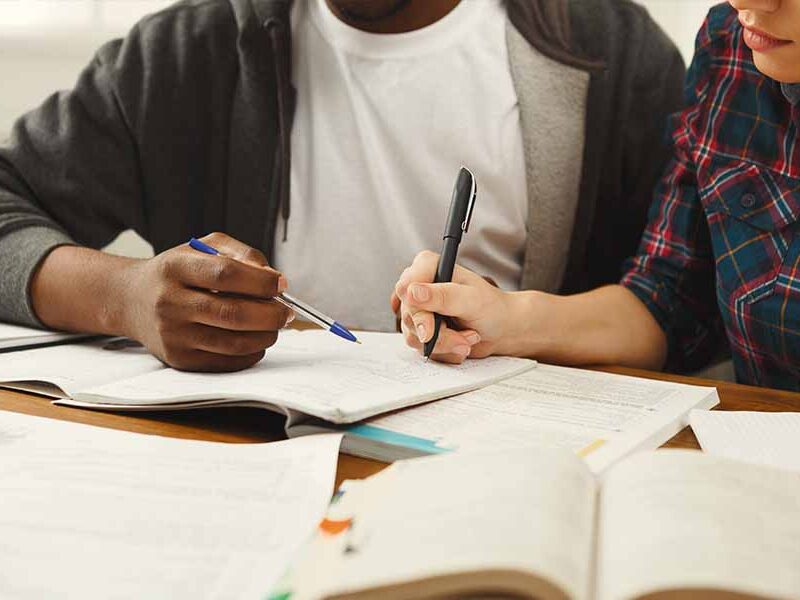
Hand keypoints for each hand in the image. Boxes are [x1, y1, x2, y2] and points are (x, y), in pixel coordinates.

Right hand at [120, 232, 292, 371]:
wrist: (131, 299)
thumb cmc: (177, 271)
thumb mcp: (203, 246)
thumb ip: (241, 254)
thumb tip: (274, 279)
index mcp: (176, 268)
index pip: (226, 274)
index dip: (261, 282)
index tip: (281, 285)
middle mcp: (170, 302)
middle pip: (233, 313)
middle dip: (271, 314)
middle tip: (287, 312)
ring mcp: (173, 334)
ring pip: (234, 342)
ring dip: (266, 335)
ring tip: (274, 325)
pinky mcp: (179, 359)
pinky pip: (227, 361)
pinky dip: (252, 352)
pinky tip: (256, 339)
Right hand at [393, 250, 515, 363]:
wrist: (500, 329)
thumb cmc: (490, 307)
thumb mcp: (471, 299)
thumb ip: (442, 295)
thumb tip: (412, 292)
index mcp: (429, 267)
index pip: (406, 286)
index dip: (416, 309)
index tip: (430, 330)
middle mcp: (419, 286)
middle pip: (409, 315)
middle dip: (439, 333)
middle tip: (464, 337)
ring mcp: (418, 309)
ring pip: (414, 335)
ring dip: (444, 343)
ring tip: (469, 337)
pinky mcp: (420, 329)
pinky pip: (421, 347)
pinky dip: (444, 350)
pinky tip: (461, 342)